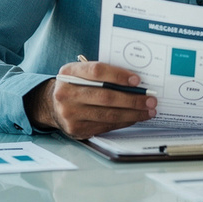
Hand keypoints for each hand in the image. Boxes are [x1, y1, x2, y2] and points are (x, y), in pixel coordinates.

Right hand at [26, 61, 156, 138]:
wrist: (51, 105)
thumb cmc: (75, 85)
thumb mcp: (80, 72)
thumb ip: (101, 73)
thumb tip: (134, 80)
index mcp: (69, 73)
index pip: (97, 71)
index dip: (118, 75)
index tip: (137, 80)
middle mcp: (66, 93)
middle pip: (105, 96)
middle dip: (132, 99)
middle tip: (151, 99)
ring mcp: (70, 114)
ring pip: (108, 114)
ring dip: (133, 113)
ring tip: (149, 110)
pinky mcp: (76, 129)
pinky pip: (106, 125)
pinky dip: (124, 121)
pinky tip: (135, 117)